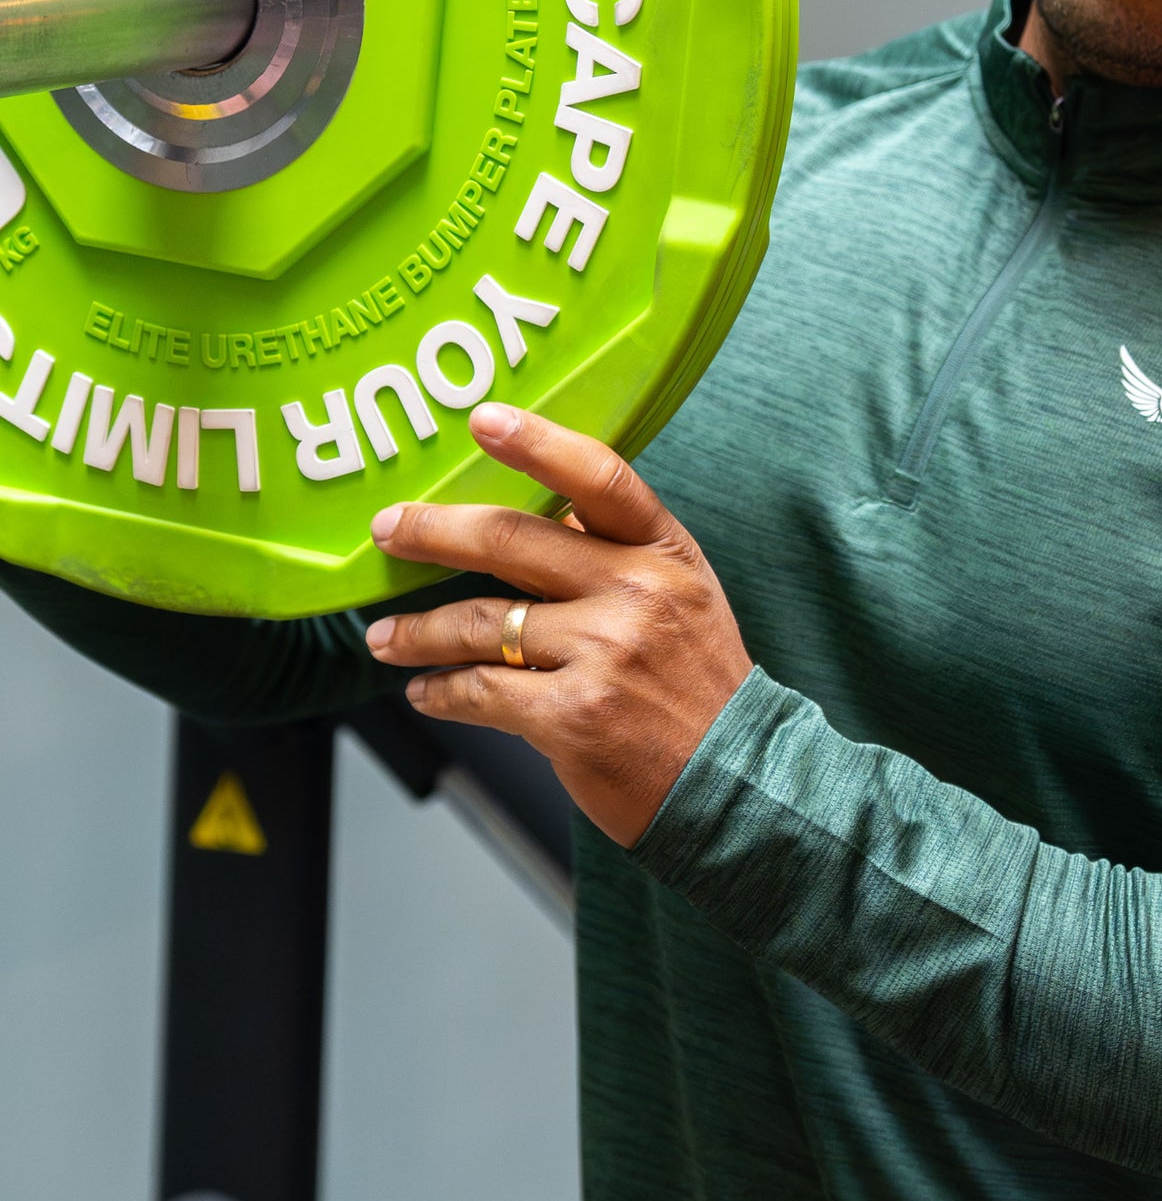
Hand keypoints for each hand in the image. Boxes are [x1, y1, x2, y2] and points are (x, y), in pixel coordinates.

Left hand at [363, 403, 752, 847]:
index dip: (539, 443)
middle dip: (435, 531)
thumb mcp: (683, 595)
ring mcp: (604, 654)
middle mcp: (636, 593)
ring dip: (420, 630)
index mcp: (664, 552)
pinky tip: (425, 690)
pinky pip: (482, 692)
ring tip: (384, 636)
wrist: (737, 781)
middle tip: (390, 530)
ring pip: (482, 624)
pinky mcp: (573, 716)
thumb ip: (620, 553)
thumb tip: (549, 511)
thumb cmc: (699, 685)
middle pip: (514, 541)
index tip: (484, 419)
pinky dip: (442, 692)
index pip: (600, 478)